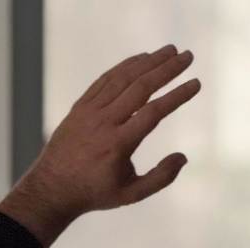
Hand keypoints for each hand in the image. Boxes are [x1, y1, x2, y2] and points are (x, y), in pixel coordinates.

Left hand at [0, 45, 200, 247]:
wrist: (53, 187)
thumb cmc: (96, 193)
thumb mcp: (131, 194)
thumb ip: (160, 178)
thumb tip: (183, 157)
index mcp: (119, 145)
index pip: (154, 112)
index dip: (177, 96)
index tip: (195, 83)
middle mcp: (105, 122)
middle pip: (141, 87)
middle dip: (167, 69)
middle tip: (188, 56)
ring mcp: (90, 111)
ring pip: (123, 78)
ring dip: (149, 61)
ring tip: (170, 50)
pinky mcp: (81, 106)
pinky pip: (105, 80)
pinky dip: (125, 66)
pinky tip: (142, 58)